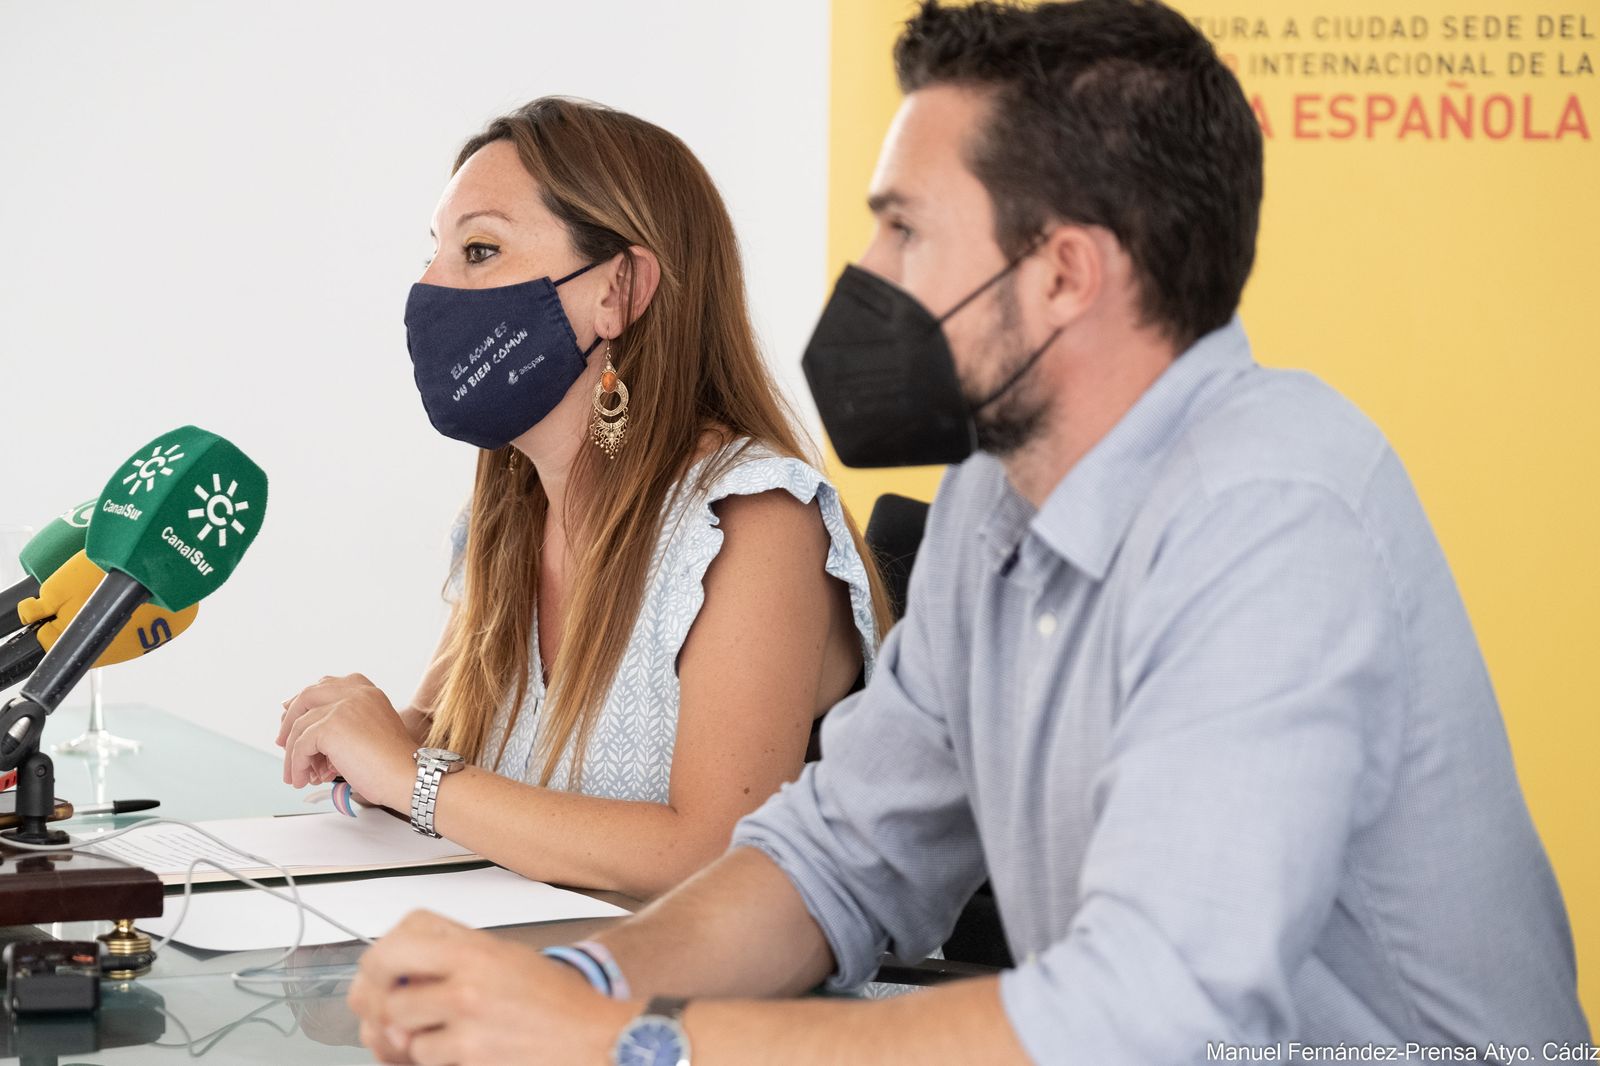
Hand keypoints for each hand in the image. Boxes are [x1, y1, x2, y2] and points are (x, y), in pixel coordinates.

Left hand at [278, 674, 416, 810]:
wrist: (407, 775)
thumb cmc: (392, 762)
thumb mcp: (369, 730)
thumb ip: (343, 722)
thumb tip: (307, 729)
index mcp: (366, 689)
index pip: (324, 686)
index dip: (304, 702)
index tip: (291, 718)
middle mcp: (354, 691)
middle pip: (306, 697)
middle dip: (289, 720)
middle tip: (282, 743)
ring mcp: (342, 705)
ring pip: (299, 726)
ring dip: (293, 754)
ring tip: (298, 775)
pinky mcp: (330, 725)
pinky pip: (300, 745)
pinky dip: (297, 765)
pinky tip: (304, 778)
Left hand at [347, 910, 631, 1064]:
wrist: (593, 1038)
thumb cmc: (556, 1002)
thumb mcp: (507, 958)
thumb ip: (456, 958)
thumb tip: (400, 971)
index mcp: (477, 946)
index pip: (402, 933)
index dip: (381, 955)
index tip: (382, 969)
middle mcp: (468, 976)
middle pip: (384, 980)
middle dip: (377, 999)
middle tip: (388, 1008)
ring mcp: (467, 1016)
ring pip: (398, 1024)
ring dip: (410, 1035)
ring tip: (439, 1032)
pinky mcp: (469, 1053)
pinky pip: (422, 1057)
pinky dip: (433, 1059)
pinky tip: (460, 1050)